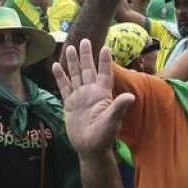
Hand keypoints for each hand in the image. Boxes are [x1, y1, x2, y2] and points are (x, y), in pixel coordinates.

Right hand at [53, 39, 134, 156]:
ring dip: (73, 62)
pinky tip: (56, 65)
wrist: (89, 148)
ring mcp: (80, 97)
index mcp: (103, 94)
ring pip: (76, 75)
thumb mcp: (113, 121)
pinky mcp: (69, 103)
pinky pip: (64, 87)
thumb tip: (131, 97)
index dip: (104, 61)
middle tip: (85, 40)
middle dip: (86, 55)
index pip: (104, 73)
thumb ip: (119, 107)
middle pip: (88, 69)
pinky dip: (60, 77)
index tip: (105, 47)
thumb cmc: (104, 136)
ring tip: (70, 47)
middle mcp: (91, 92)